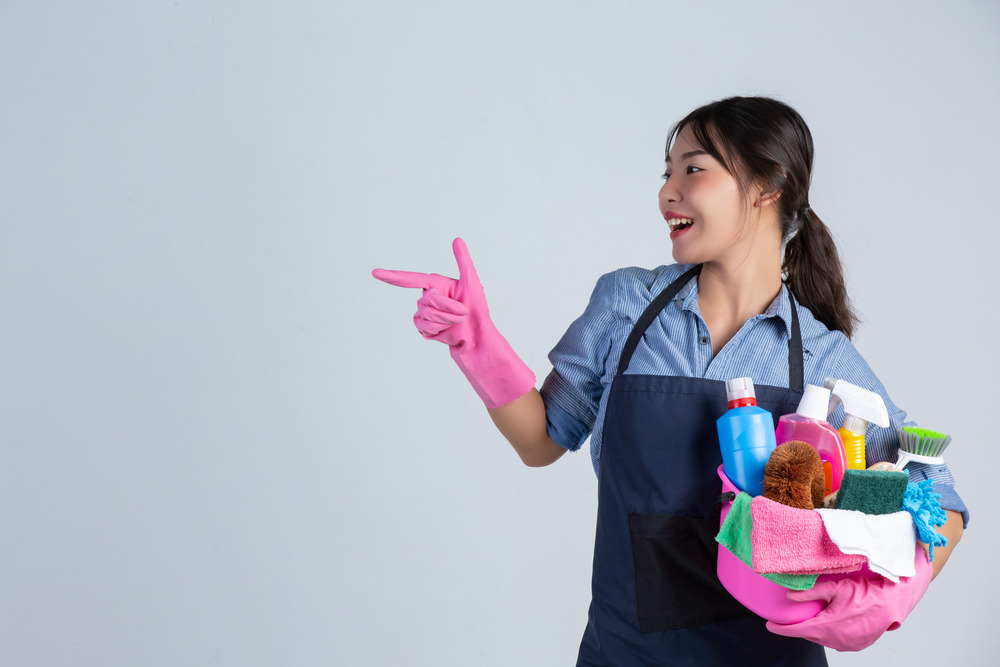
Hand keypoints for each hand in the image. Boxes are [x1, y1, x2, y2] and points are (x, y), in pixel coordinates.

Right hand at [372, 238, 534, 408]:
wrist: (476, 336)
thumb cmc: (477, 309)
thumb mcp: (472, 282)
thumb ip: (463, 260)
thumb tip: (457, 239)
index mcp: (436, 284)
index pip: (411, 279)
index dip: (392, 276)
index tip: (375, 273)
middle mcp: (427, 296)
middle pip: (426, 299)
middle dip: (447, 307)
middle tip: (462, 311)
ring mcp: (424, 313)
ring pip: (425, 313)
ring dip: (445, 318)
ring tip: (457, 320)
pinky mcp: (424, 328)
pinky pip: (424, 326)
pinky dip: (438, 329)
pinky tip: (446, 330)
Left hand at [766, 544, 932, 651]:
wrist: (891, 604)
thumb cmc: (865, 594)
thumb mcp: (835, 588)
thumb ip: (810, 593)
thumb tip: (790, 597)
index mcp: (827, 627)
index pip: (797, 631)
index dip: (781, 629)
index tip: (769, 625)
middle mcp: (835, 640)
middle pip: (808, 635)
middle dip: (798, 627)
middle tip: (789, 618)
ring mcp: (846, 645)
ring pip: (822, 639)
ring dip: (814, 630)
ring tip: (810, 618)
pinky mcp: (856, 645)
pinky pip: (835, 641)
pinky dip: (828, 633)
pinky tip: (829, 622)